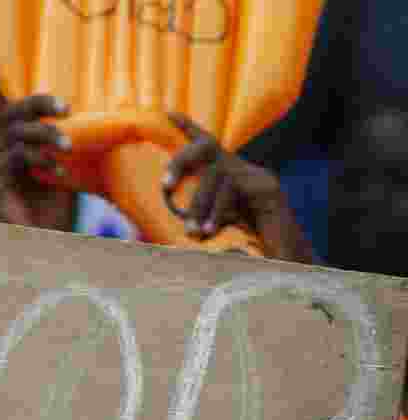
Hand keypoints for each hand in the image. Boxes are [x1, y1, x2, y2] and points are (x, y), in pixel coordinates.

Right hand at [0, 81, 78, 230]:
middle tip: (66, 107)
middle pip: (10, 111)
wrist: (38, 249)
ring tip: (68, 146)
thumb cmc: (50, 215)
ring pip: (15, 131)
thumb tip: (78, 122)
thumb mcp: (61, 172)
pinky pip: (16, 156)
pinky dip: (39, 158)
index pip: (1, 110)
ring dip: (45, 134)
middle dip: (38, 103)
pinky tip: (57, 169)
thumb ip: (59, 146)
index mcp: (10, 147)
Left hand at [163, 115, 315, 264]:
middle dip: (182, 161)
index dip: (190, 129)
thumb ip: (209, 226)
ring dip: (199, 203)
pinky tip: (209, 232)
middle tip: (164, 185)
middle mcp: (249, 173)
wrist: (295, 266)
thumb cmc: (258, 254)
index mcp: (236, 181)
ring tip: (193, 233)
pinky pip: (232, 189)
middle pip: (209, 148)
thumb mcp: (229, 238)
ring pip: (218, 174)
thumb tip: (188, 231)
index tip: (168, 113)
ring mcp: (260, 179)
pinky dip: (215, 210)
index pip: (212, 147)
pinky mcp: (268, 190)